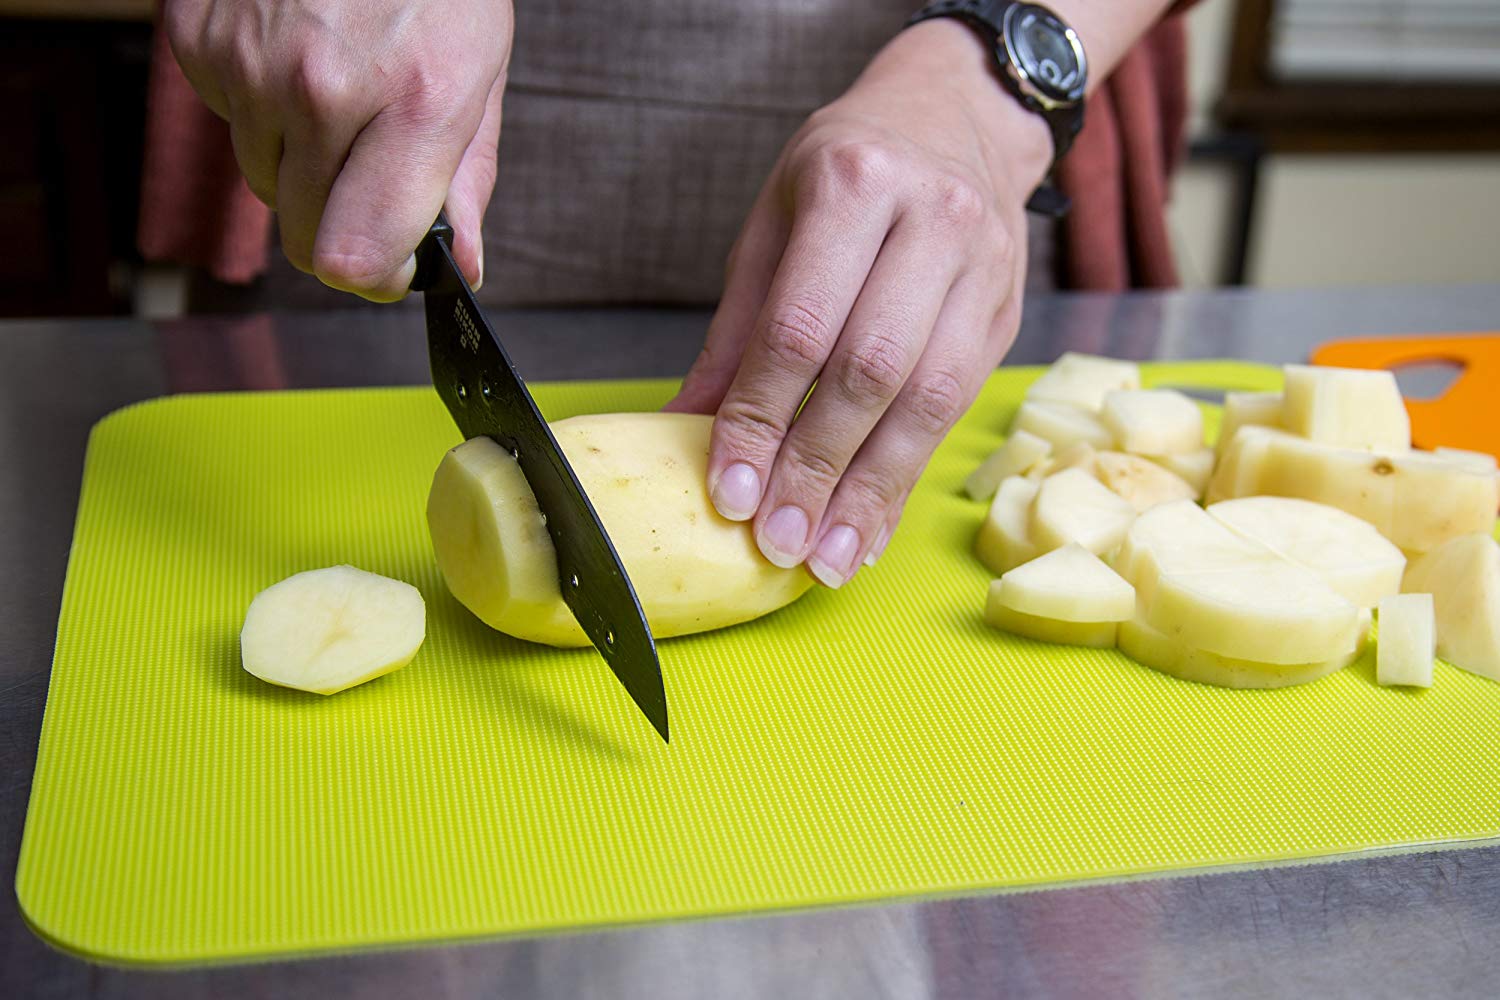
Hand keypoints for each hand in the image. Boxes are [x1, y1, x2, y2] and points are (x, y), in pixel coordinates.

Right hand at [165, 0, 512, 299]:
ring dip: (301, 167)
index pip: (356, 256)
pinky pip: (227, 124)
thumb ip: (467, 180)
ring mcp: (251, 64)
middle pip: (306, 238)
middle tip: (371, 186)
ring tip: (339, 99)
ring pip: (266, 185)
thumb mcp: (480, 74)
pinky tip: (295, 62)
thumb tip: (461, 264)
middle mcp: (323, 90)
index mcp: (413, 104)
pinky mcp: (201, 42)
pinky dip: (261, 112)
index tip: (392, 269)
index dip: (375, 278)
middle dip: (343, 229)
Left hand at [665, 21, 1051, 587]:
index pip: (801, 325)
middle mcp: (932, 222)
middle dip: (817, 468)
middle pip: (870, 371)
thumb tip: (683, 428)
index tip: (729, 490)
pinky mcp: (1005, 315)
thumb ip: (736, 330)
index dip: (761, 417)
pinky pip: (956, 411)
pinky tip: (874, 524)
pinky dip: (907, 476)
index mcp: (854, 185)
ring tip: (828, 558)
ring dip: (871, 491)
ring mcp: (983, 269)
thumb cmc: (847, 171)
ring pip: (927, 401)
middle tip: (777, 540)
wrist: (958, 117)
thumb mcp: (773, 224)